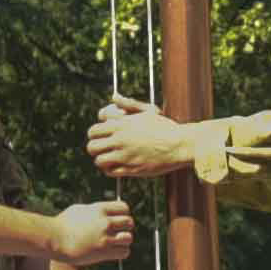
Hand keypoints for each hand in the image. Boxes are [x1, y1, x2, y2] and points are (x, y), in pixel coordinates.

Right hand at [45, 198, 134, 268]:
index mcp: (99, 209)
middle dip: (125, 228)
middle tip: (117, 233)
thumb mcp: (79, 210)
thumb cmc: (62, 224)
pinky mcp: (103, 252)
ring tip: (115, 243)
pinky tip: (112, 252)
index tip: (117, 220)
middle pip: (130, 222)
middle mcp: (105, 222)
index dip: (123, 214)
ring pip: (129, 238)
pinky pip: (124, 252)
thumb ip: (94, 210)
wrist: (54, 239)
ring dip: (124, 241)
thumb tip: (104, 211)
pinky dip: (121, 253)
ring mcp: (105, 237)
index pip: (125, 208)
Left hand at [85, 99, 201, 184]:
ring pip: (99, 161)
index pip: (93, 131)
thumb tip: (114, 97)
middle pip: (91, 147)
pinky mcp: (131, 169)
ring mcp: (124, 156)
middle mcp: (119, 140)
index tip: (100, 137)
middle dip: (95, 148)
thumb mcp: (147, 111)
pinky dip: (110, 169)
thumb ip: (128, 103)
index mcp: (121, 125)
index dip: (94, 135)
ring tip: (109, 158)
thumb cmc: (165, 127)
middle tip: (102, 148)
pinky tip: (117, 165)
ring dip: (101, 160)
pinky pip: (110, 172)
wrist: (178, 145)